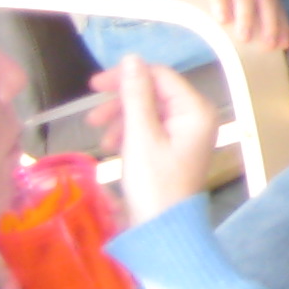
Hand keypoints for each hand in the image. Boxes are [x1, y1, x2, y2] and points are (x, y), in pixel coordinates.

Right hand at [88, 56, 219, 227]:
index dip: (127, 76)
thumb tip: (131, 59)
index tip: (93, 86)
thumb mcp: (140, 136)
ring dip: (122, 119)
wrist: (162, 229)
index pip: (161, 76)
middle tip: (92, 118)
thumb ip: (136, 95)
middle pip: (155, 92)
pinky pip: (151, 128)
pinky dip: (130, 133)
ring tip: (102, 139)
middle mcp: (197, 117)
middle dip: (122, 101)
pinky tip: (112, 147)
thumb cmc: (153, 183)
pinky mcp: (176, 148)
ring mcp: (188, 133)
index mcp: (196, 110)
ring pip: (150, 111)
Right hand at [161, 0, 288, 52]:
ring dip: (247, 16)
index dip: (281, 23)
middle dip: (270, 22)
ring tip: (244, 38)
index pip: (275, 3)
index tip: (284, 44)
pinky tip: (222, 20)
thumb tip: (254, 38)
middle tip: (269, 46)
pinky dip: (222, 2)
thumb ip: (243, 8)